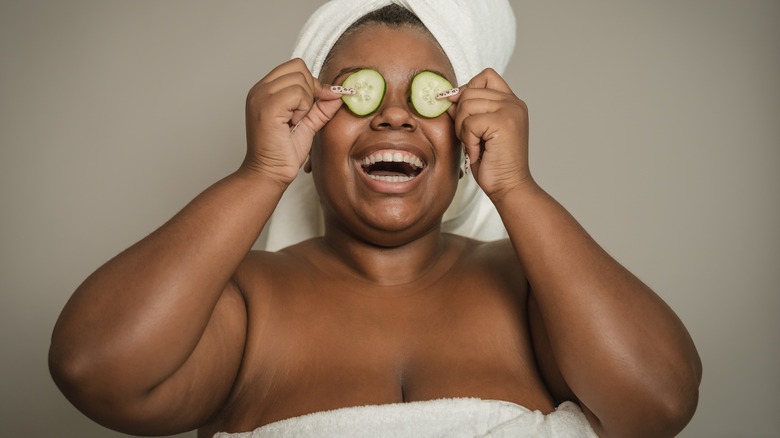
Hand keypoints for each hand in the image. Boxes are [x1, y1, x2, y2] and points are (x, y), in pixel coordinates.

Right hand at [242, 58, 346, 184]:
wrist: (269, 173)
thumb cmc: (283, 152)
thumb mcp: (308, 123)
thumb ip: (322, 106)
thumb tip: (339, 92)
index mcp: (265, 89)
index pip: (295, 66)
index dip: (311, 83)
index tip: (313, 105)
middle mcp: (259, 89)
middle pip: (299, 67)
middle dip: (310, 90)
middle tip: (301, 115)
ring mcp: (261, 96)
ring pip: (300, 79)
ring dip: (305, 102)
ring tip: (294, 121)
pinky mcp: (266, 106)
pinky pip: (298, 93)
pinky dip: (302, 109)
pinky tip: (292, 124)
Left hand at [447, 68, 532, 198]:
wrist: (508, 187)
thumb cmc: (492, 163)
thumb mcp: (476, 131)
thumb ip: (466, 110)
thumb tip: (446, 96)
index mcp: (511, 102)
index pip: (485, 76)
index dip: (467, 90)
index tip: (462, 113)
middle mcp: (514, 102)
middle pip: (469, 90)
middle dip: (461, 116)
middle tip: (470, 139)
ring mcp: (511, 110)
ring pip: (466, 104)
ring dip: (463, 129)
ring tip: (475, 146)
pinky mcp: (504, 122)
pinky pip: (469, 122)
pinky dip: (468, 140)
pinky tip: (478, 153)